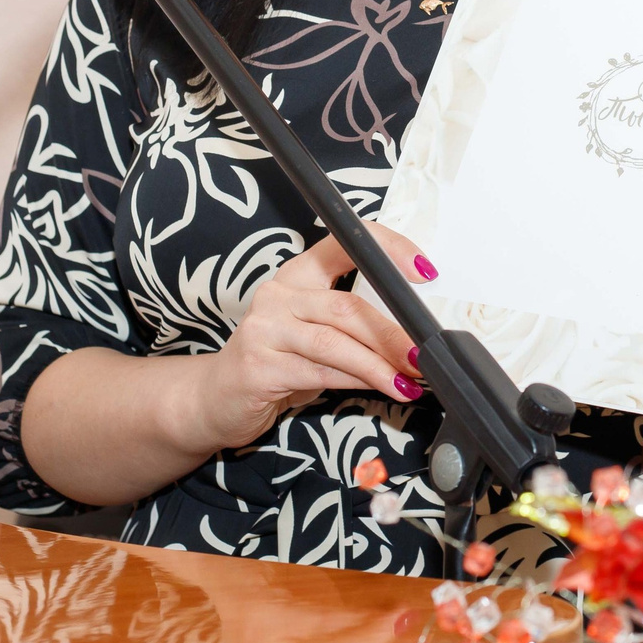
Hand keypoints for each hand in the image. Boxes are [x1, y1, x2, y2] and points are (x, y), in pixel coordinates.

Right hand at [172, 221, 436, 452]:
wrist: (216, 399)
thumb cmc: (278, 362)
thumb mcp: (316, 334)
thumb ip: (354, 325)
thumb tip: (415, 333)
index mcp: (297, 274)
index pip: (345, 243)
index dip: (388, 250)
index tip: (425, 270)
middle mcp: (279, 294)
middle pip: (347, 305)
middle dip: (394, 331)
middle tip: (425, 351)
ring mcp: (264, 329)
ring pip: (335, 342)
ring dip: (380, 362)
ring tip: (410, 378)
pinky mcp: (258, 366)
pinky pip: (319, 371)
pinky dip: (358, 381)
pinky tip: (384, 388)